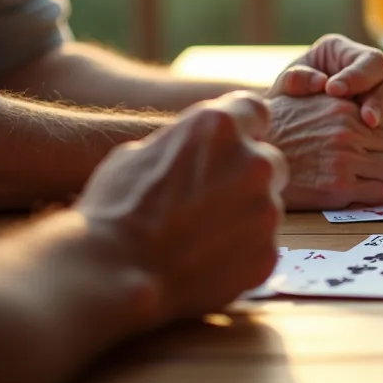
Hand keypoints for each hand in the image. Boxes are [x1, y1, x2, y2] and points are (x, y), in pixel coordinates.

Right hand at [75, 92, 286, 323]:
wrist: (113, 273)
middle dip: (245, 177)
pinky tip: (206, 261)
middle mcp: (253, 162)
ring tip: (199, 237)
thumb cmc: (115, 210)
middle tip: (209, 200)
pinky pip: (261, 246)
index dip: (244, 128)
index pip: (254, 110)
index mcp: (219, 127)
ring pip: (266, 206)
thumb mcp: (137, 154)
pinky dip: (242, 253)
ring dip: (244, 216)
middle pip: (267, 161)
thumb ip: (182, 146)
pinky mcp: (268, 251)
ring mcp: (266, 209)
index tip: (230, 146)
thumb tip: (195, 151)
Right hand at [265, 94, 382, 209]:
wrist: (244, 161)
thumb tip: (344, 91)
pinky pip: (379, 192)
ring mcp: (345, 159)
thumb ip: (326, 91)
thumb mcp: (297, 96)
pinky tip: (363, 194)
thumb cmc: (270, 130)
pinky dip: (377, 194)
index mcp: (342, 105)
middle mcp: (348, 130)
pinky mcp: (338, 188)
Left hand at [269, 34, 382, 136]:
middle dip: (382, 99)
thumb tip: (318, 80)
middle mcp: (370, 71)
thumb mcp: (283, 91)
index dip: (357, 75)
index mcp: (343, 53)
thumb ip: (295, 80)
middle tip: (367, 119)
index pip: (367, 60)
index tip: (334, 91)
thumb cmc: (283, 105)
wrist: (287, 132)